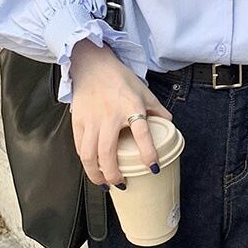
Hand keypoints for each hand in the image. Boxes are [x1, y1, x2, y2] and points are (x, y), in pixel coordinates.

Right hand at [69, 38, 172, 187]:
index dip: (148, 152)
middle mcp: (110, 115)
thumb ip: (158, 110)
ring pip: (89, 154)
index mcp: (131, 106)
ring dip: (96, 173)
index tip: (153, 167)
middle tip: (121, 183)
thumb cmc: (120, 78)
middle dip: (114, 173)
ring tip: (104, 182)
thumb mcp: (144, 92)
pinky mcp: (78, 121)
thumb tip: (169, 126)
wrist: (92, 65)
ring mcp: (92, 119)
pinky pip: (80, 147)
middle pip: (108, 152)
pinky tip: (93, 168)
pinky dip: (86, 162)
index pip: (142, 132)